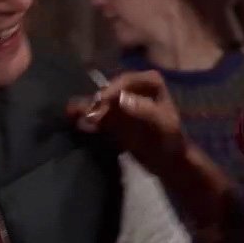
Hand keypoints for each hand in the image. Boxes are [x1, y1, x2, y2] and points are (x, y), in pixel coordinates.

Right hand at [67, 70, 187, 177]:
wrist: (167, 161)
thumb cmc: (170, 139)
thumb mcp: (162, 124)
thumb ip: (142, 110)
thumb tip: (121, 99)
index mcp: (149, 82)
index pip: (125, 81)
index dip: (111, 91)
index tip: (100, 103)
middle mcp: (132, 87)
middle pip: (108, 91)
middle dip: (96, 102)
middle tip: (85, 114)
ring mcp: (120, 102)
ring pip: (99, 103)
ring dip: (86, 110)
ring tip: (73, 117)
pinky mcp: (111, 118)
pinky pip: (96, 117)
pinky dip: (87, 122)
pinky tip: (79, 126)